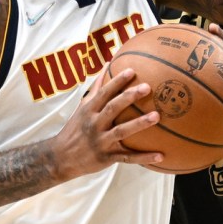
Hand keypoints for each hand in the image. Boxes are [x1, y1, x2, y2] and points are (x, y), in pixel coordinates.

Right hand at [48, 67, 163, 180]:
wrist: (61, 158)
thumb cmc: (76, 128)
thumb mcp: (82, 107)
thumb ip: (97, 87)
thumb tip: (107, 64)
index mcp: (89, 110)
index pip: (104, 93)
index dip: (117, 81)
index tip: (132, 71)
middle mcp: (94, 124)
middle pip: (112, 108)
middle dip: (129, 97)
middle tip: (147, 87)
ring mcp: (101, 142)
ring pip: (121, 132)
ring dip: (139, 124)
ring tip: (157, 116)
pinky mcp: (107, 158)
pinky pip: (127, 158)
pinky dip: (143, 158)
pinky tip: (160, 156)